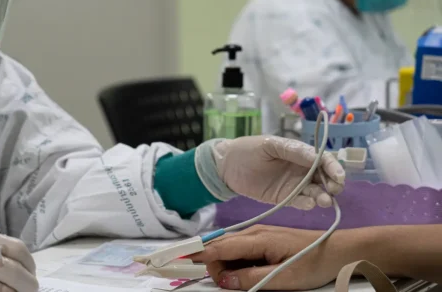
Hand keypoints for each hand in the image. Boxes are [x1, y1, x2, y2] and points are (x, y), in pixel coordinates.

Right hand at [190, 225, 351, 289]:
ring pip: (227, 248)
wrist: (342, 249)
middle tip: (227, 286)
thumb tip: (224, 281)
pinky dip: (234, 262)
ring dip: (224, 265)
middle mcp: (253, 232)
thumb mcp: (284, 277)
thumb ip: (252, 279)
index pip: (218, 248)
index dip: (196, 254)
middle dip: (212, 266)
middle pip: (217, 247)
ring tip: (238, 282)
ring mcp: (258, 234)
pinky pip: (239, 249)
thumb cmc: (315, 262)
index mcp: (256, 238)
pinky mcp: (263, 239)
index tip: (176, 260)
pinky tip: (245, 273)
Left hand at [214, 136, 344, 208]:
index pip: (323, 160)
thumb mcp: (270, 145)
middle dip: (333, 184)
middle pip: (325, 178)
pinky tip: (309, 204)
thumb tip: (317, 157)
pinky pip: (300, 202)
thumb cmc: (248, 149)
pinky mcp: (285, 198)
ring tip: (324, 200)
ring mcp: (294, 185)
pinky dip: (307, 204)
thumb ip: (293, 150)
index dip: (334, 167)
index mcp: (301, 153)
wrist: (227, 166)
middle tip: (333, 189)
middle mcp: (302, 170)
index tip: (339, 176)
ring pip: (316, 192)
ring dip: (323, 196)